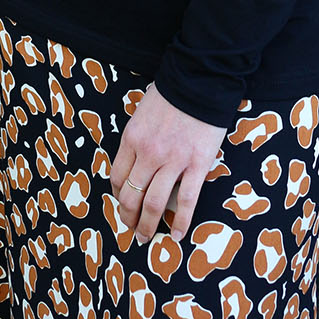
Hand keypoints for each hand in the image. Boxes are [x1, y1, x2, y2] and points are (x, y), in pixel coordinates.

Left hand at [109, 84, 226, 244]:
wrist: (200, 80)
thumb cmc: (172, 93)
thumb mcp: (143, 112)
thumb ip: (138, 136)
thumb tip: (137, 157)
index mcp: (132, 138)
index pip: (117, 176)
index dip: (118, 195)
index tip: (123, 203)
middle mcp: (148, 153)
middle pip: (131, 195)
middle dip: (128, 217)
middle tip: (132, 228)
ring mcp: (172, 161)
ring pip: (154, 203)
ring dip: (148, 225)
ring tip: (147, 238)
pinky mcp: (196, 165)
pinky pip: (185, 200)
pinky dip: (181, 221)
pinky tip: (178, 235)